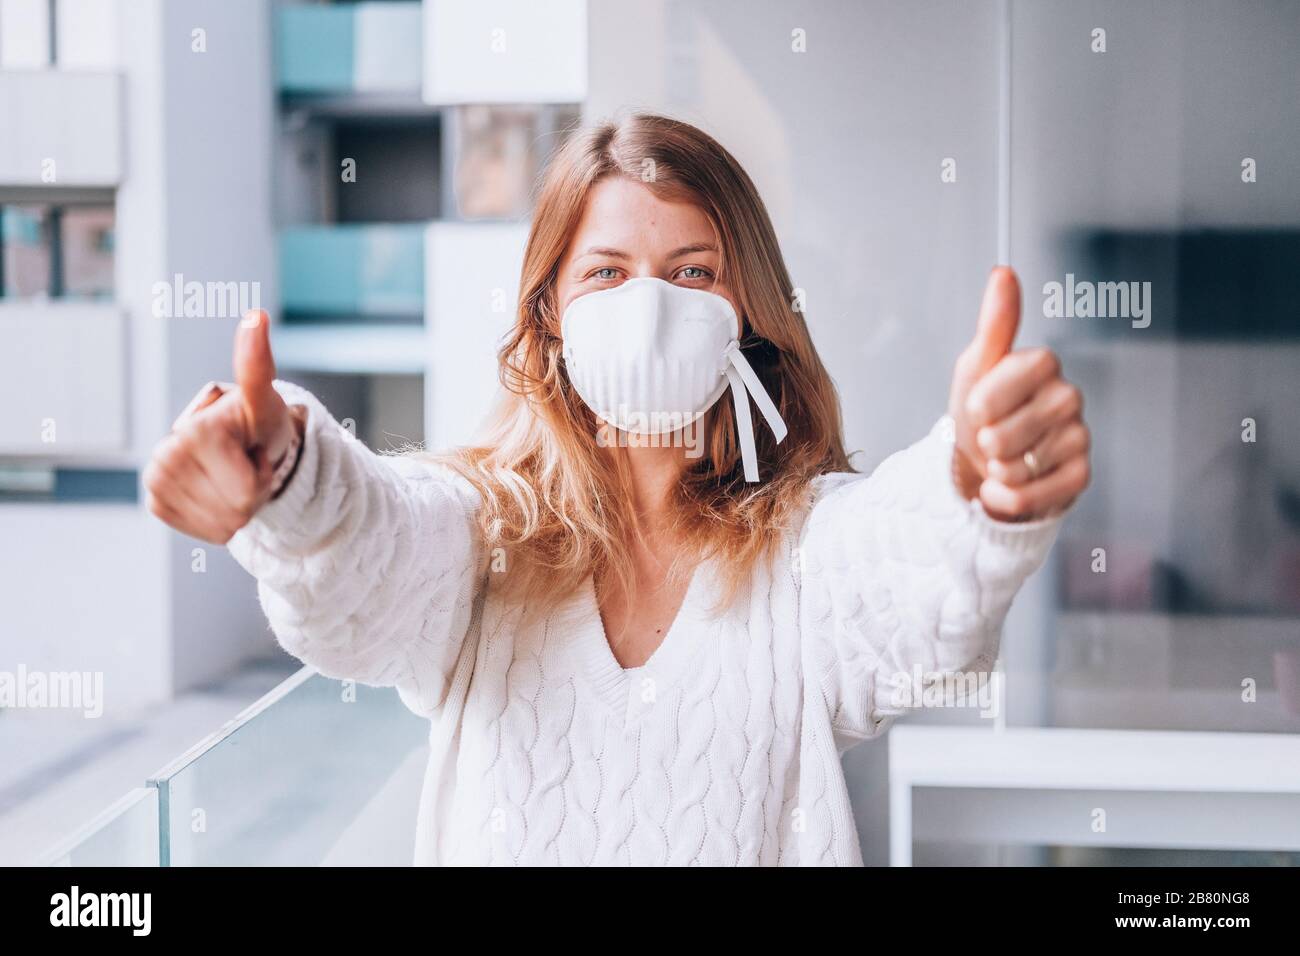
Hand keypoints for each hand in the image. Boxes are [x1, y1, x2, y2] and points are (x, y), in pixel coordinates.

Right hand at [144, 310, 296, 543]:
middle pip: (237, 510)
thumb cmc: (257, 420)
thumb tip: (256, 315)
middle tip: (247, 462)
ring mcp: (156, 481)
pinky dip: (225, 518)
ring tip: (235, 473)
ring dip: (241, 505)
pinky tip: (220, 490)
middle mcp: (164, 455)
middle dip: (253, 490)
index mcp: (191, 433)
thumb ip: (257, 363)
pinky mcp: (157, 503)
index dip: (264, 475)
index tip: (255, 449)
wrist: (242, 443)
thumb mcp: (264, 399)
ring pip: (225, 524)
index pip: (248, 490)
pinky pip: (209, 532)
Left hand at [947, 267, 1089, 520]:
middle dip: (988, 441)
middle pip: (1013, 429)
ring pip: (1023, 464)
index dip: (984, 401)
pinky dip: (1009, 498)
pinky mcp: (1080, 476)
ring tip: (1001, 461)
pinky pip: (1037, 495)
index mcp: (1043, 365)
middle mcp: (1069, 397)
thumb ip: (994, 324)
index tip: (978, 406)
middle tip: (990, 438)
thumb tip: (1004, 272)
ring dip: (998, 470)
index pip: (1011, 381)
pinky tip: (1004, 488)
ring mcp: (1079, 437)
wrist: (983, 466)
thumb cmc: (980, 414)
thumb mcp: (975, 368)